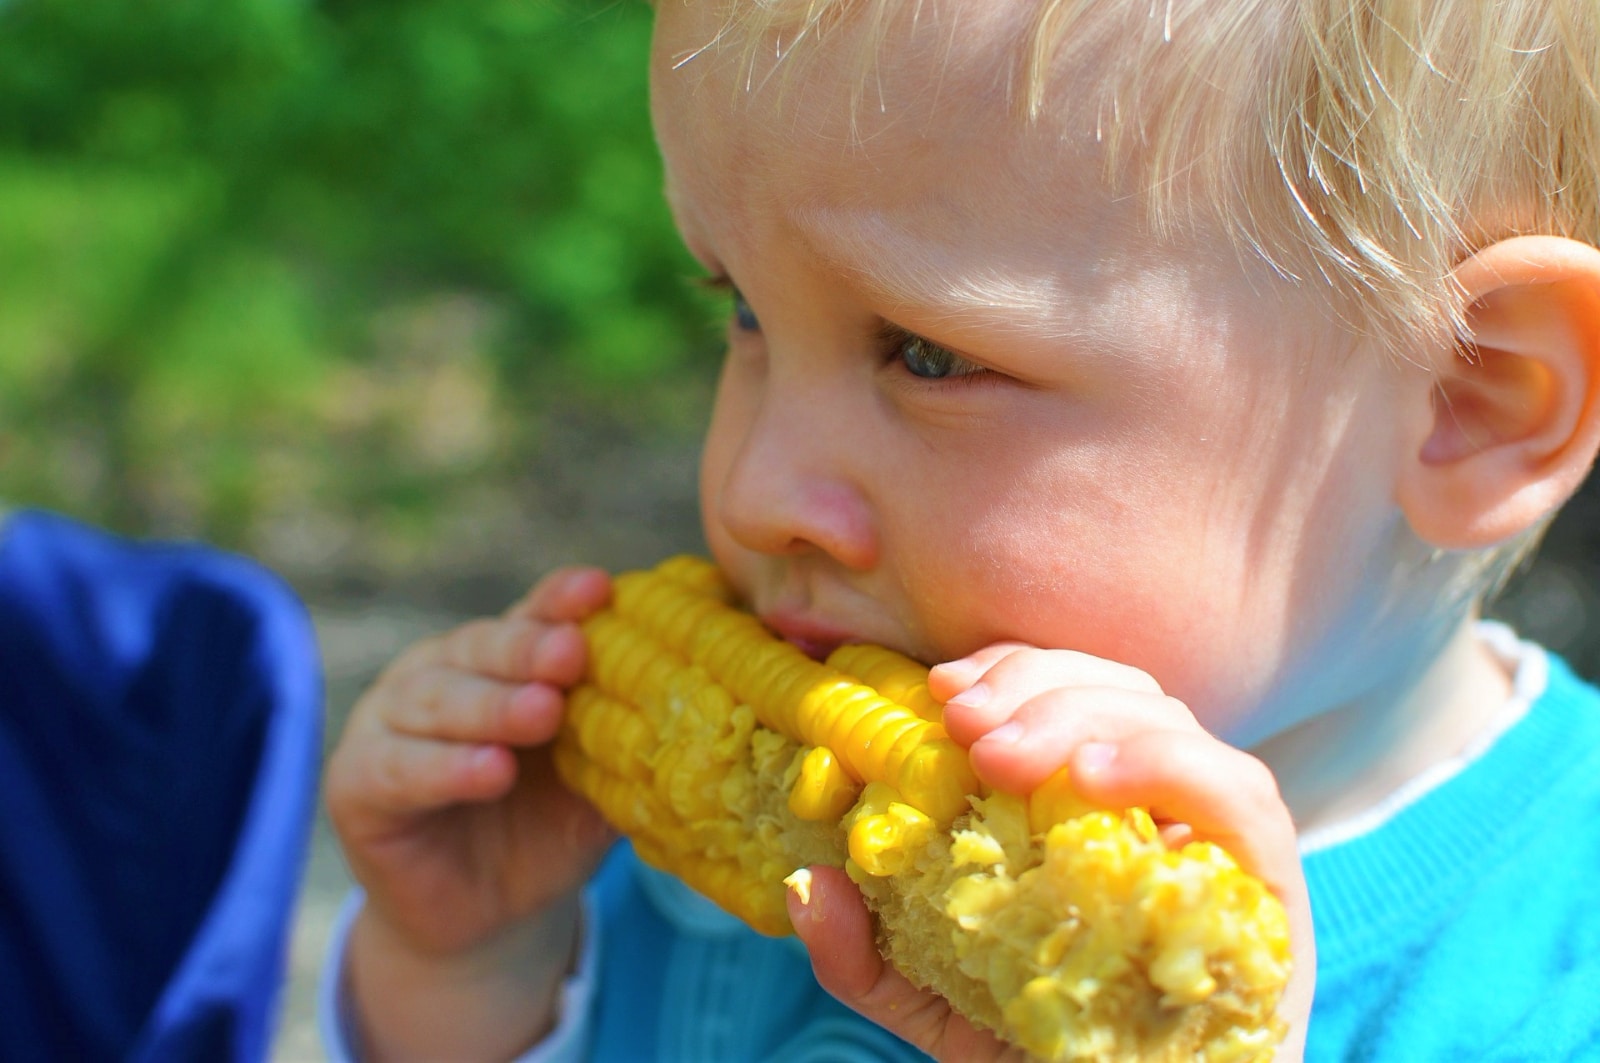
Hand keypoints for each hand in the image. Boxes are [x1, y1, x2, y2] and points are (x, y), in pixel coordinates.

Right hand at [323, 566, 617, 1058]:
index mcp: (499, 658)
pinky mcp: (357, 783)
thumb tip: (718, 693)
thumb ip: (636, 733)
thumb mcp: (601, 778)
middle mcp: (439, 673)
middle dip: (529, 650)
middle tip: (572, 654)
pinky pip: (401, 769)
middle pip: (481, 648)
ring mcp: (389, 722)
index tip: (599, 591)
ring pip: (437, 701)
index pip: (531, 616)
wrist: (487, 916)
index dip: (560, 602)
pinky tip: (489, 771)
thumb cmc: (549, 827)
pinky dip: (445, 768)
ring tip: (542, 714)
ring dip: (492, 706)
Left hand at [789, 643, 1313, 1061]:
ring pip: (1171, 721)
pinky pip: (1241, 796)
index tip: (939, 689)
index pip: (1068, 691)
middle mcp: (1165, 809)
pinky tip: (1094, 778)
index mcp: (1096, 807)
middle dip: (1034, 685)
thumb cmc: (1043, 1059)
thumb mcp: (938, 1003)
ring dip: (1081, 713)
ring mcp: (1221, 842)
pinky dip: (1169, 765)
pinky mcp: (1270, 889)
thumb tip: (810, 886)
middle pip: (1117, 690)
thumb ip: (870, 955)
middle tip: (961, 722)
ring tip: (1001, 753)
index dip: (1010, 670)